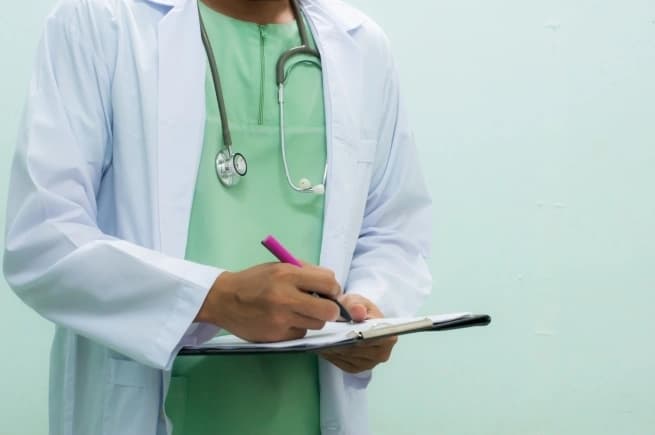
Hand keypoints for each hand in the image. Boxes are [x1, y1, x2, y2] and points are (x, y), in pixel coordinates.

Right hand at [196, 263, 340, 341]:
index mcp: (287, 274)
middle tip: (325, 307)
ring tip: (299, 310)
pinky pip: (301, 333)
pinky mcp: (276, 336)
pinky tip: (285, 320)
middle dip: (332, 309)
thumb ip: (306, 272)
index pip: (328, 283)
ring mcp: (281, 319)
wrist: (224, 299)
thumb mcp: (278, 267)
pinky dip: (298, 327)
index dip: (333, 289)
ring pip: (317, 324)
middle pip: (329, 310)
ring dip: (313, 318)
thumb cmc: (255, 281)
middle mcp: (286, 297)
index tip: (330, 292)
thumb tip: (332, 285)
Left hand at [319, 294, 397, 373]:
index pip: (375, 339)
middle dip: (340, 341)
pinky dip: (329, 353)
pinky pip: (339, 362)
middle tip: (325, 332)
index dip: (360, 336)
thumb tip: (358, 311)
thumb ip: (356, 305)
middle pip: (357, 350)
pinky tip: (321, 343)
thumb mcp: (358, 301)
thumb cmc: (359, 308)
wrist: (358, 318)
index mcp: (388, 337)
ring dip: (332, 348)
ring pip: (345, 356)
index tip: (346, 331)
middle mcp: (381, 354)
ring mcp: (368, 364)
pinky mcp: (354, 369)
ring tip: (321, 336)